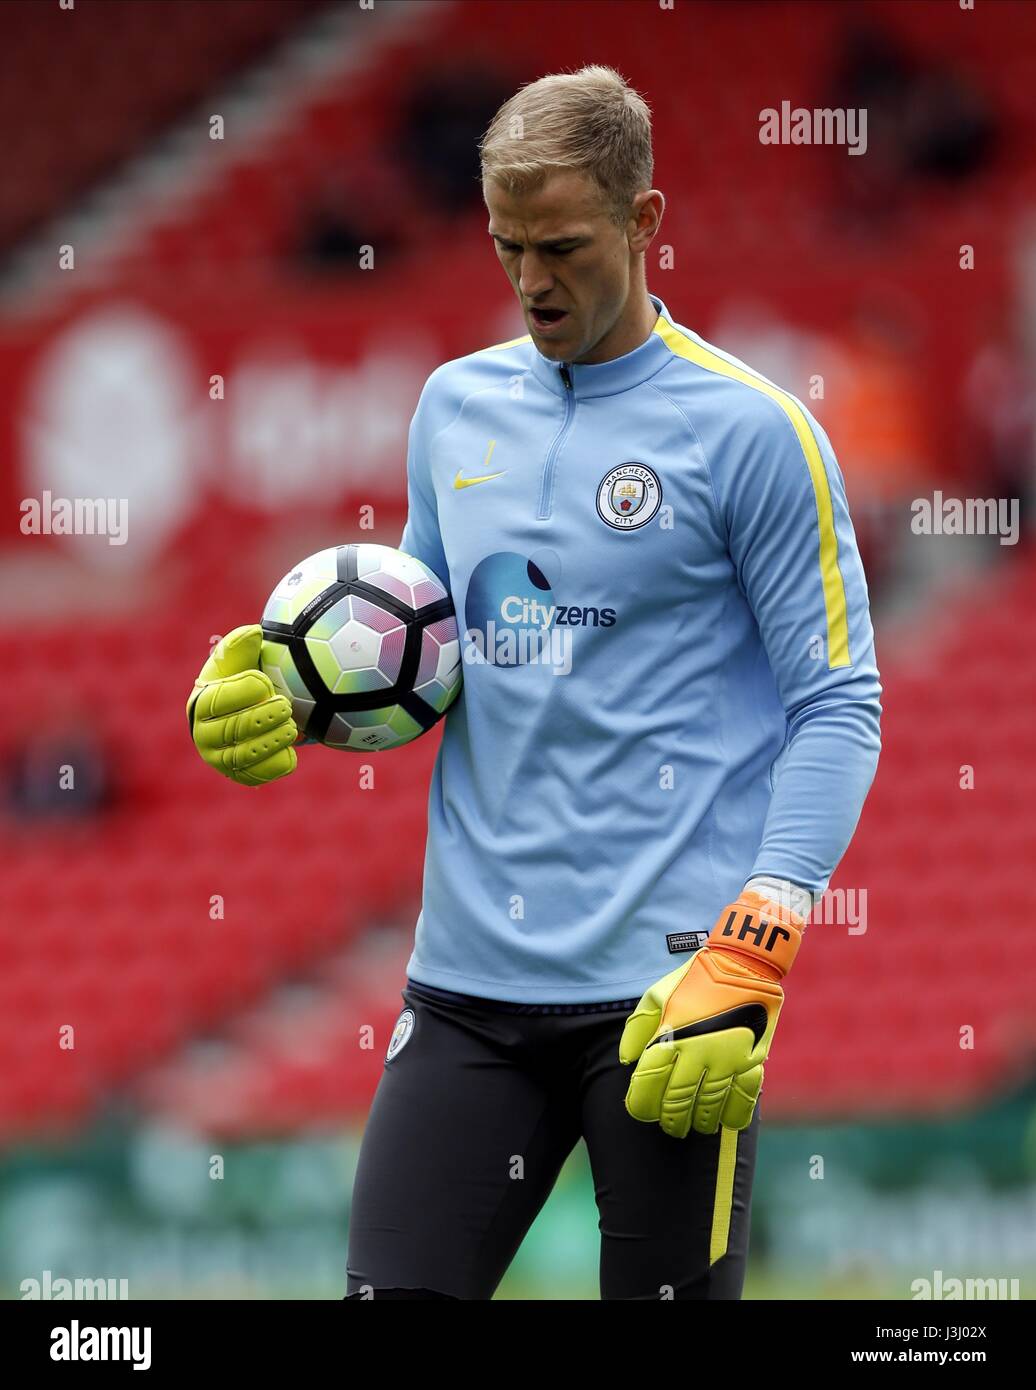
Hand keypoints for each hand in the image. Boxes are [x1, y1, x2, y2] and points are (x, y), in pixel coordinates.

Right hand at [187, 624, 297, 786]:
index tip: (265, 681)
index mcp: (201, 703)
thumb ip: (242, 645)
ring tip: (292, 728)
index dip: (242, 691)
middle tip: (286, 706)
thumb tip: (255, 632)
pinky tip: (291, 752)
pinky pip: (256, 775)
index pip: (217, 700)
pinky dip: (275, 765)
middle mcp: (204, 735)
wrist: (249, 711)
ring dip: (271, 742)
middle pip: (232, 730)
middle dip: (261, 718)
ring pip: (244, 756)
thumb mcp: (240, 658)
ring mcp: (220, 759)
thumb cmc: (243, 678)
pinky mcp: (240, 775)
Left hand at [619, 891, 803, 1136]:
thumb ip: (638, 1028)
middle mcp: (697, 1051)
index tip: (640, 1109)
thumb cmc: (695, 979)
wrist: (742, 963)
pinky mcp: (752, 1059)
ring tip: (695, 1126)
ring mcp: (727, 1058)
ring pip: (709, 1105)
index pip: (648, 1083)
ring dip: (700, 1122)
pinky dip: (735, 1115)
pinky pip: (744, 1098)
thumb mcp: (658, 994)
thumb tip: (627, 1060)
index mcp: (670, 1035)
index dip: (640, 1104)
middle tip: (670, 1126)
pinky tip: (727, 1122)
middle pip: (677, 1101)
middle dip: (670, 1120)